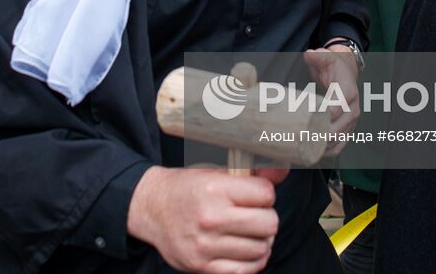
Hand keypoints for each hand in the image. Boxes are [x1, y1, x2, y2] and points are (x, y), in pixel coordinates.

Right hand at [126, 165, 283, 273]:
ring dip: (261, 241)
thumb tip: (283, 171)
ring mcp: (206, 246)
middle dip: (267, 218)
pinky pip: (245, 270)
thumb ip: (251, 173)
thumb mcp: (215, 172)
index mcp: (213, 189)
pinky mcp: (202, 267)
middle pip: (268, 224)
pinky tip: (244, 249)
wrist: (152, 209)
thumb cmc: (187, 189)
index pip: (265, 194)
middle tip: (255, 214)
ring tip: (249, 232)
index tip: (256, 194)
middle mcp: (210, 218)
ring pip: (261, 249)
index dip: (265, 193)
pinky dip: (252, 261)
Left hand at [304, 46, 360, 154]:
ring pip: (339, 140)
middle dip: (321, 136)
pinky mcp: (347, 128)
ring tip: (304, 150)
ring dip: (323, 146)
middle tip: (301, 139)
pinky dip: (329, 151)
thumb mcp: (327, 57)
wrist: (347, 72)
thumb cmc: (335, 66)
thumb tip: (308, 54)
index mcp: (348, 92)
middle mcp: (353, 109)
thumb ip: (318, 56)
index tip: (306, 121)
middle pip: (338, 129)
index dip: (322, 117)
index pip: (337, 109)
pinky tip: (315, 154)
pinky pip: (341, 145)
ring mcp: (351, 121)